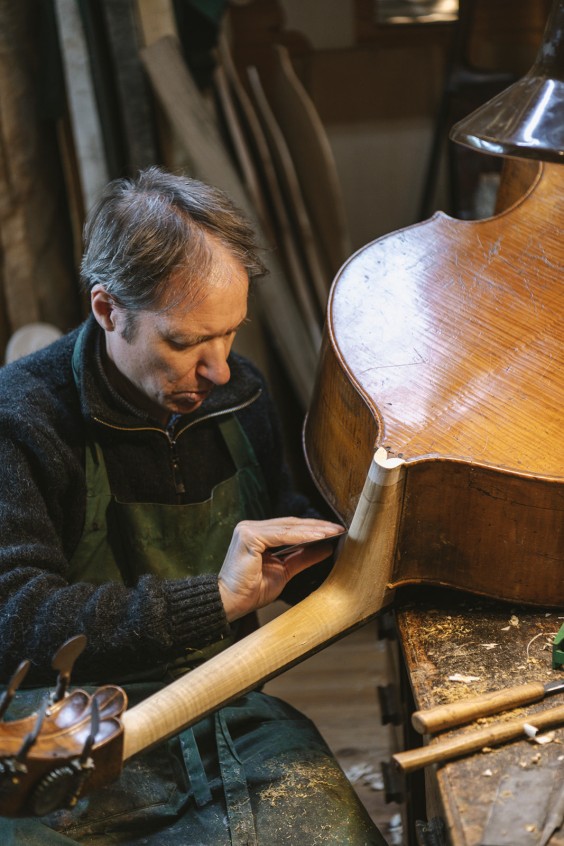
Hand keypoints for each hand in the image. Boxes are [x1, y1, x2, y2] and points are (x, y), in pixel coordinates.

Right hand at [218, 517, 343, 621]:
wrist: (231, 603)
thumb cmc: (252, 590)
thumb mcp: (284, 571)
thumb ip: (302, 558)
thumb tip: (325, 548)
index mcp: (257, 534)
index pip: (289, 527)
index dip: (313, 528)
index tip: (335, 531)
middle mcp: (251, 527)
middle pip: (290, 524)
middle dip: (317, 526)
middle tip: (339, 529)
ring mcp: (248, 530)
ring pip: (288, 527)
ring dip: (313, 529)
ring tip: (334, 532)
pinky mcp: (249, 536)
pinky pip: (281, 535)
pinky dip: (302, 536)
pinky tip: (319, 537)